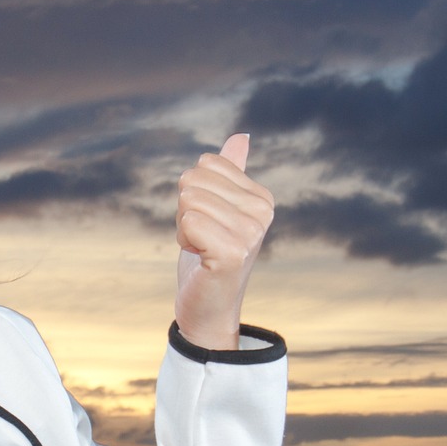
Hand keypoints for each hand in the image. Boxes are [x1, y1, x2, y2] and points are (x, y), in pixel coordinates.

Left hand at [174, 133, 273, 350]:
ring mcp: (251, 233)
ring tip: (201, 250)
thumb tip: (240, 137)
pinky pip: (189, 222)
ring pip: (188, 200)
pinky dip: (184, 241)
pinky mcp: (233, 253)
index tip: (208, 224)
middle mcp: (262, 212)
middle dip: (185, 211)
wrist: (208, 309)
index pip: (205, 164)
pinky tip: (201, 259)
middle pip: (193, 179)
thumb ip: (230, 173)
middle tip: (202, 240)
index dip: (194, 194)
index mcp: (261, 197)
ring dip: (184, 228)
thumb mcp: (218, 210)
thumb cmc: (209, 258)